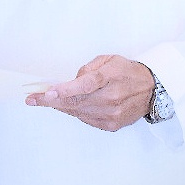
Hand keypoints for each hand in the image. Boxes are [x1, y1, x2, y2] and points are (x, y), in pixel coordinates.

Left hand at [25, 54, 154, 130]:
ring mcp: (112, 114)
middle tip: (32, 99)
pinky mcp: (112, 124)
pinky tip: (69, 105)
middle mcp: (112, 98)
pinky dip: (75, 111)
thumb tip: (72, 81)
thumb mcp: (108, 60)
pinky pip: (86, 119)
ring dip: (61, 106)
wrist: (152, 90)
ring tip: (49, 99)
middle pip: (76, 102)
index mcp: (110, 77)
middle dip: (51, 101)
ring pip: (78, 112)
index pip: (85, 85)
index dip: (65, 90)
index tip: (47, 92)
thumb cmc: (127, 71)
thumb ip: (88, 69)